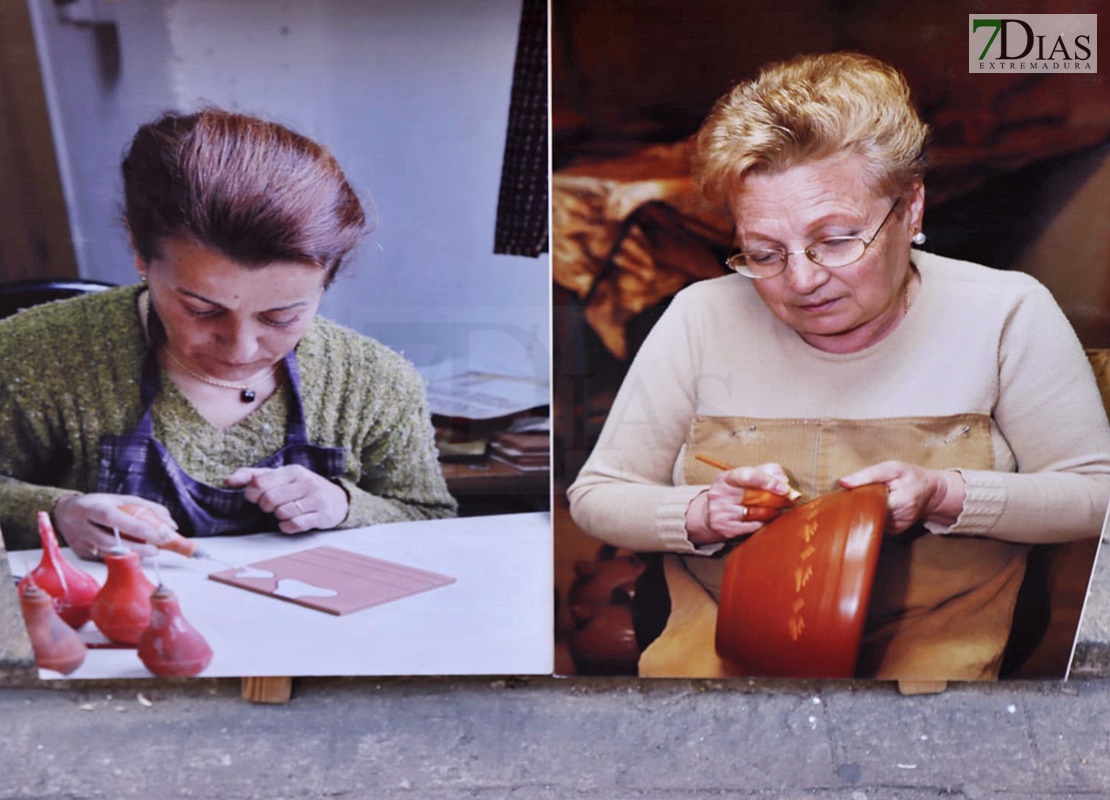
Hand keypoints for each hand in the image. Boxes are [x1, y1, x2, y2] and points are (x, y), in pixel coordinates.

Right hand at [53, 494, 177, 559]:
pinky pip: (103, 558)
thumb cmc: (96, 504)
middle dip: (137, 548)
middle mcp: (81, 525)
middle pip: (110, 541)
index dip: (137, 528)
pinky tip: (132, 555)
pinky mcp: (80, 553)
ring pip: (106, 553)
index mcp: (91, 507)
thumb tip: (170, 524)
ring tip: (149, 552)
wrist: (63, 512)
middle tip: (156, 549)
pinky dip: (120, 558)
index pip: (114, 519)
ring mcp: (79, 542)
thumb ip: (146, 508)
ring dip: (130, 555)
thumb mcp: (119, 499)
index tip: (159, 535)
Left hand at [225, 465, 349, 533]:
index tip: (255, 497)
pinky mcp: (322, 515)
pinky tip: (290, 522)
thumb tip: (228, 480)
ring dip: (279, 517)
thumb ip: (253, 476)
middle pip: (270, 500)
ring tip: (284, 512)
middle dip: (265, 507)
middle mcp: (306, 483)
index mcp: (293, 471)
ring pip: (283, 513)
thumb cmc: (302, 488)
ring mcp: (316, 499)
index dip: (252, 494)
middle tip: (271, 507)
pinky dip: (287, 527)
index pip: (260, 482)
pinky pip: (296, 525)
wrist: (338, 499)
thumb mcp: (281, 477)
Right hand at [685, 463, 795, 546]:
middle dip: (778, 498)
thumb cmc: (735, 492)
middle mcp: (721, 495)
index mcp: (726, 478)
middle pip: (756, 496)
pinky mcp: (726, 529)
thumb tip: (785, 481)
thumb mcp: (746, 476)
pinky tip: (764, 519)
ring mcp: (722, 513)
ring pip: (758, 513)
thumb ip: (768, 472)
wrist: (708, 515)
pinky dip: (764, 523)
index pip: (747, 476)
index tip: (786, 489)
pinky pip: (754, 527)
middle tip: (791, 499)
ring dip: (773, 511)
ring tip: (776, 508)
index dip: (768, 482)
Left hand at [839, 461, 965, 533]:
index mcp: (902, 500)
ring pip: (872, 522)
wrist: (931, 491)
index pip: (871, 505)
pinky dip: (871, 517)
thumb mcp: (892, 468)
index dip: (857, 500)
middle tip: (851, 497)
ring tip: (863, 501)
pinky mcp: (896, 532)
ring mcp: (899, 527)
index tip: (846, 495)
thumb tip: (844, 482)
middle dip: (859, 506)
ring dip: (864, 512)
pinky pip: (877, 525)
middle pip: (870, 515)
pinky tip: (871, 508)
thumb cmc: (911, 476)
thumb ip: (868, 474)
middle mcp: (902, 517)